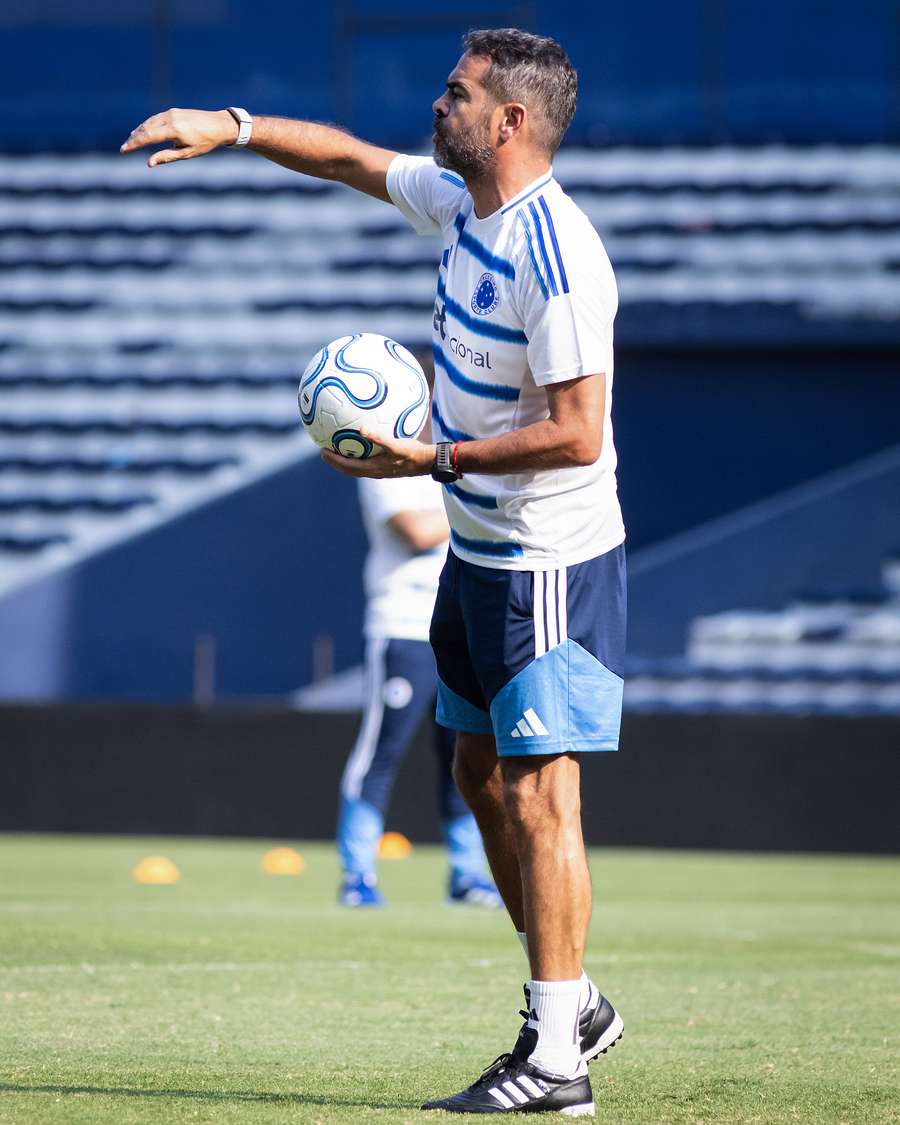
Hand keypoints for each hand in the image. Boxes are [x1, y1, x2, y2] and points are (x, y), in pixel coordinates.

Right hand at [120, 109, 238, 166]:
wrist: (219, 124)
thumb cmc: (205, 142)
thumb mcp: (187, 153)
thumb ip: (167, 157)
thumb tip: (149, 163)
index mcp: (174, 130)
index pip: (147, 137)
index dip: (134, 143)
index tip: (124, 150)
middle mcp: (170, 118)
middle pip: (145, 128)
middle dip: (134, 138)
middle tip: (125, 147)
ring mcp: (171, 113)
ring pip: (150, 121)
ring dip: (139, 130)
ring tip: (132, 139)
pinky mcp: (174, 111)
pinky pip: (156, 118)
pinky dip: (148, 124)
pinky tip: (144, 130)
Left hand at [320, 432, 434, 477]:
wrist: (428, 462)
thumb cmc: (413, 453)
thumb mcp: (396, 444)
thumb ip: (378, 437)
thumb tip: (361, 428)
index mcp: (373, 468)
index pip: (348, 467)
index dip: (334, 460)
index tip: (322, 451)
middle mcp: (375, 471)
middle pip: (349, 469)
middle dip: (336, 461)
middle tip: (324, 451)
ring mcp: (381, 470)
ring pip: (357, 467)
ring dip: (346, 460)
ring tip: (338, 449)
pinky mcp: (387, 466)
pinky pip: (367, 461)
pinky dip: (359, 455)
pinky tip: (362, 443)